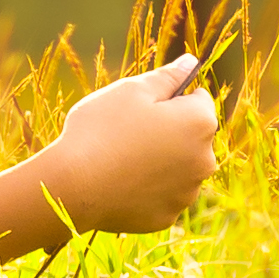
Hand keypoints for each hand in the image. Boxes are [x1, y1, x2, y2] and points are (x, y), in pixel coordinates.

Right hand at [35, 56, 220, 236]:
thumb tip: (191, 62)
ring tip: (119, 159)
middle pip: (191, 136)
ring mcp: (188, 192)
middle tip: (126, 132)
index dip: (169, 98)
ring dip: (158, 161)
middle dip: (168, 131)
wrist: (74, 186)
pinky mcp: (168, 215)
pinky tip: (118, 183)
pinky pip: (161, 195)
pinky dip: (145, 188)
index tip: (140, 106)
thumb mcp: (130, 91)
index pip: (198, 100)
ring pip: (177, 167)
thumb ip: (167, 77)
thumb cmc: (101, 129)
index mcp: (200, 123)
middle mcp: (205, 159)